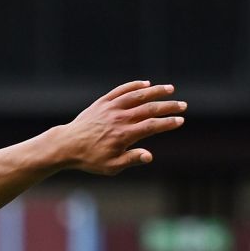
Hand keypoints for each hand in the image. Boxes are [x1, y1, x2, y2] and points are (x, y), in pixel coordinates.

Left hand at [54, 81, 186, 174]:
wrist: (67, 145)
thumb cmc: (90, 159)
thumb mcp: (110, 166)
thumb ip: (131, 159)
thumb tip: (149, 156)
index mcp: (123, 135)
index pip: (152, 126)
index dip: (167, 122)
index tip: (180, 120)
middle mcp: (119, 118)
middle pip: (149, 108)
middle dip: (168, 106)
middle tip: (182, 106)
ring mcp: (111, 108)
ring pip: (137, 95)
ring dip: (156, 91)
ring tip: (170, 89)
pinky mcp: (103, 102)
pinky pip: (121, 90)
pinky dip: (134, 86)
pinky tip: (146, 84)